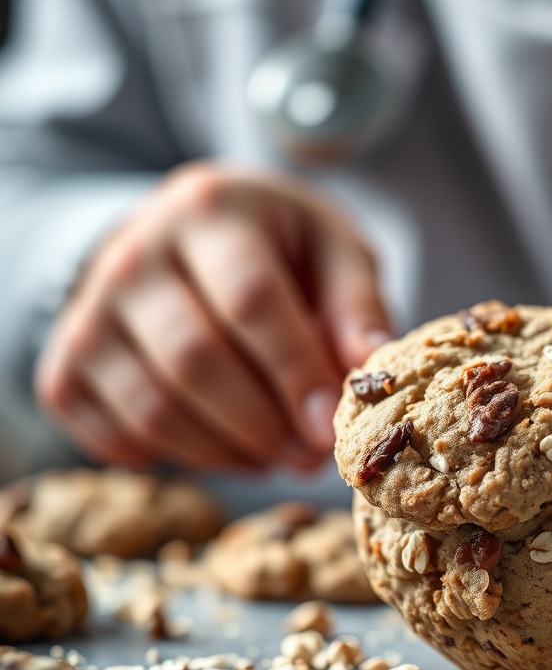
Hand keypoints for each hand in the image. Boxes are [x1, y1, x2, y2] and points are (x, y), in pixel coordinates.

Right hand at [36, 162, 390, 471]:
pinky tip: (225, 447)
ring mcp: (88, 311)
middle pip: (196, 360)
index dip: (294, 372)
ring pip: (153, 408)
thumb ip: (356, 304)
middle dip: (264, 425)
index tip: (332, 425)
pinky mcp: (65, 364)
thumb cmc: (276, 247)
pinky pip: (117, 437)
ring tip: (277, 455)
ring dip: (226, 453)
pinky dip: (178, 461)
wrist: (184, 238)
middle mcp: (133, 254)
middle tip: (310, 456)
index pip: (250, 300)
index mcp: (209, 208)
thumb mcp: (333, 249)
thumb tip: (368, 370)